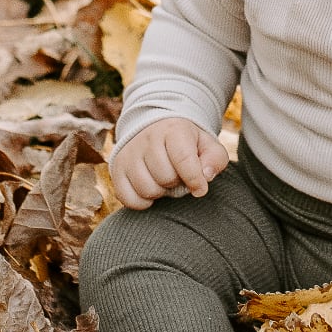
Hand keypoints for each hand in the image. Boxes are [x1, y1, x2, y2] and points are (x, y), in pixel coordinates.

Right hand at [110, 119, 228, 209]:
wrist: (156, 129)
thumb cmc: (187, 144)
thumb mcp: (207, 146)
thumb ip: (215, 160)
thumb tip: (205, 176)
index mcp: (173, 130)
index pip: (183, 159)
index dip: (194, 179)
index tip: (201, 189)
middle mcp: (147, 139)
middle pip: (165, 177)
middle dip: (177, 184)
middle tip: (179, 177)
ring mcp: (129, 154)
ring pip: (147, 189)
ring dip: (161, 193)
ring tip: (165, 182)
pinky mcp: (117, 169)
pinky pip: (128, 198)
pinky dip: (142, 202)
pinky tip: (151, 191)